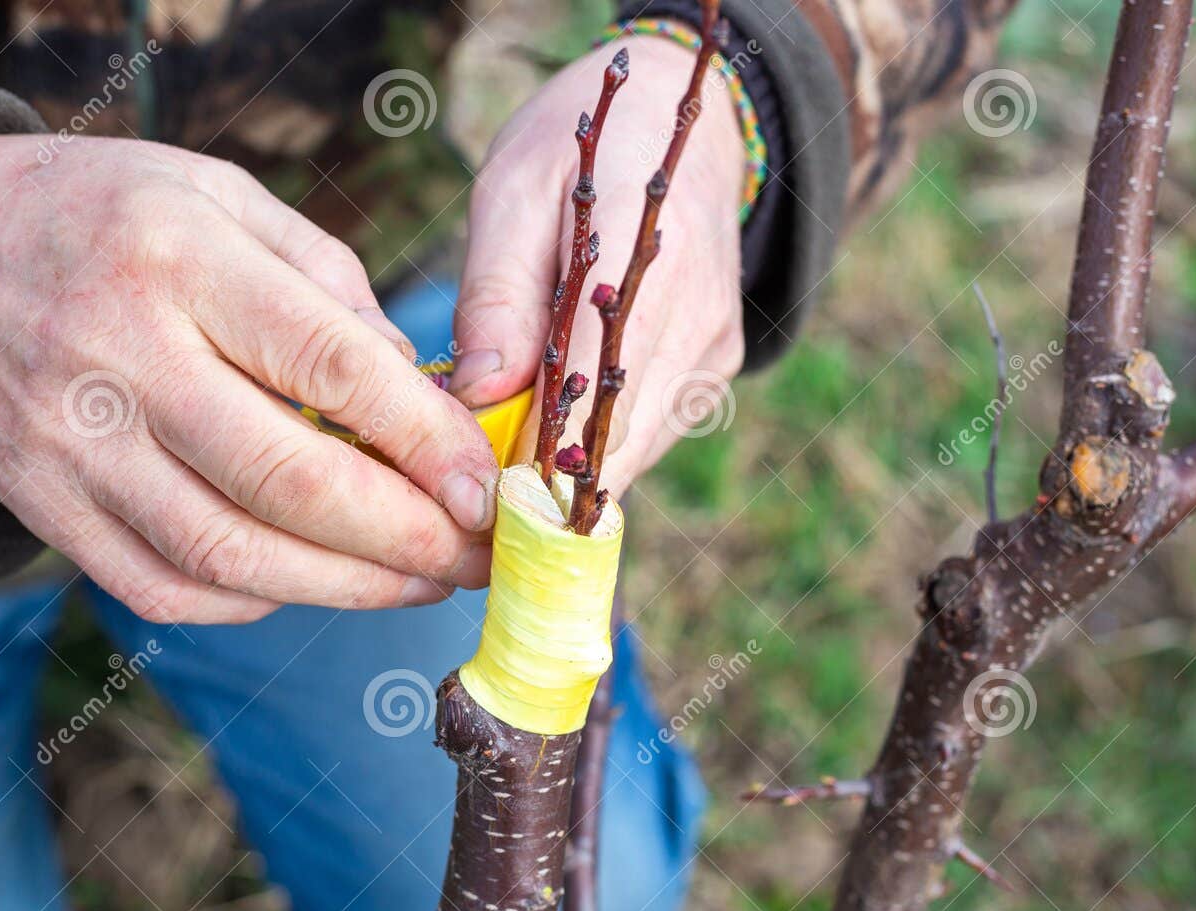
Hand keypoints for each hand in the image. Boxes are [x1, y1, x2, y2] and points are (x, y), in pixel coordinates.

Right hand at [0, 135, 499, 622]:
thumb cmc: (108, 216)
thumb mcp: (221, 195)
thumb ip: (328, 284)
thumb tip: (421, 395)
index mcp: (181, 258)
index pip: (330, 365)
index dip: (425, 440)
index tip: (485, 488)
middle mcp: (120, 355)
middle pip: (287, 481)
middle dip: (406, 537)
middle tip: (476, 557)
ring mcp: (72, 443)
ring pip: (229, 552)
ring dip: (346, 588)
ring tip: (420, 583)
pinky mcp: (42, 505)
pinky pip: (164, 586)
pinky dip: (255, 600)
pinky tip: (313, 583)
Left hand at [449, 36, 745, 494]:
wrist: (679, 132)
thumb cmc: (579, 153)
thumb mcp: (512, 192)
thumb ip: (497, 295)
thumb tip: (479, 394)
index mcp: (639, 252)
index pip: (588, 380)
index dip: (536, 450)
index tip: (484, 492)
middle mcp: (692, 310)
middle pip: (615, 434)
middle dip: (544, 476)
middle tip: (480, 492)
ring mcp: (713, 345)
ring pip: (634, 447)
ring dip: (570, 466)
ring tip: (509, 453)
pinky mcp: (716, 366)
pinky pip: (652, 432)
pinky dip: (601, 444)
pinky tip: (560, 421)